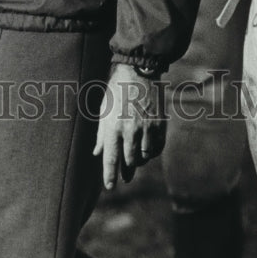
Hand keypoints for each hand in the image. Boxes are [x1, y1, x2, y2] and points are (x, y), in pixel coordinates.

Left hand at [93, 63, 165, 189]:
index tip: (110, 187)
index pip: (111, 159)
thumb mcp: (104, 110)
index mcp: (113, 127)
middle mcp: (130, 130)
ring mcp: (147, 128)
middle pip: (129, 161)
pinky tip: (148, 152)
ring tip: (136, 162)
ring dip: (139, 161)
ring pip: (144, 156)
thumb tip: (97, 153)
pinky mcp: (159, 124)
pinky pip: (157, 148)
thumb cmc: (116, 90)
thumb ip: (101, 134)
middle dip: (127, 170)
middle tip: (125, 176)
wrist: (138, 71)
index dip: (110, 176)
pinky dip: (152, 153)